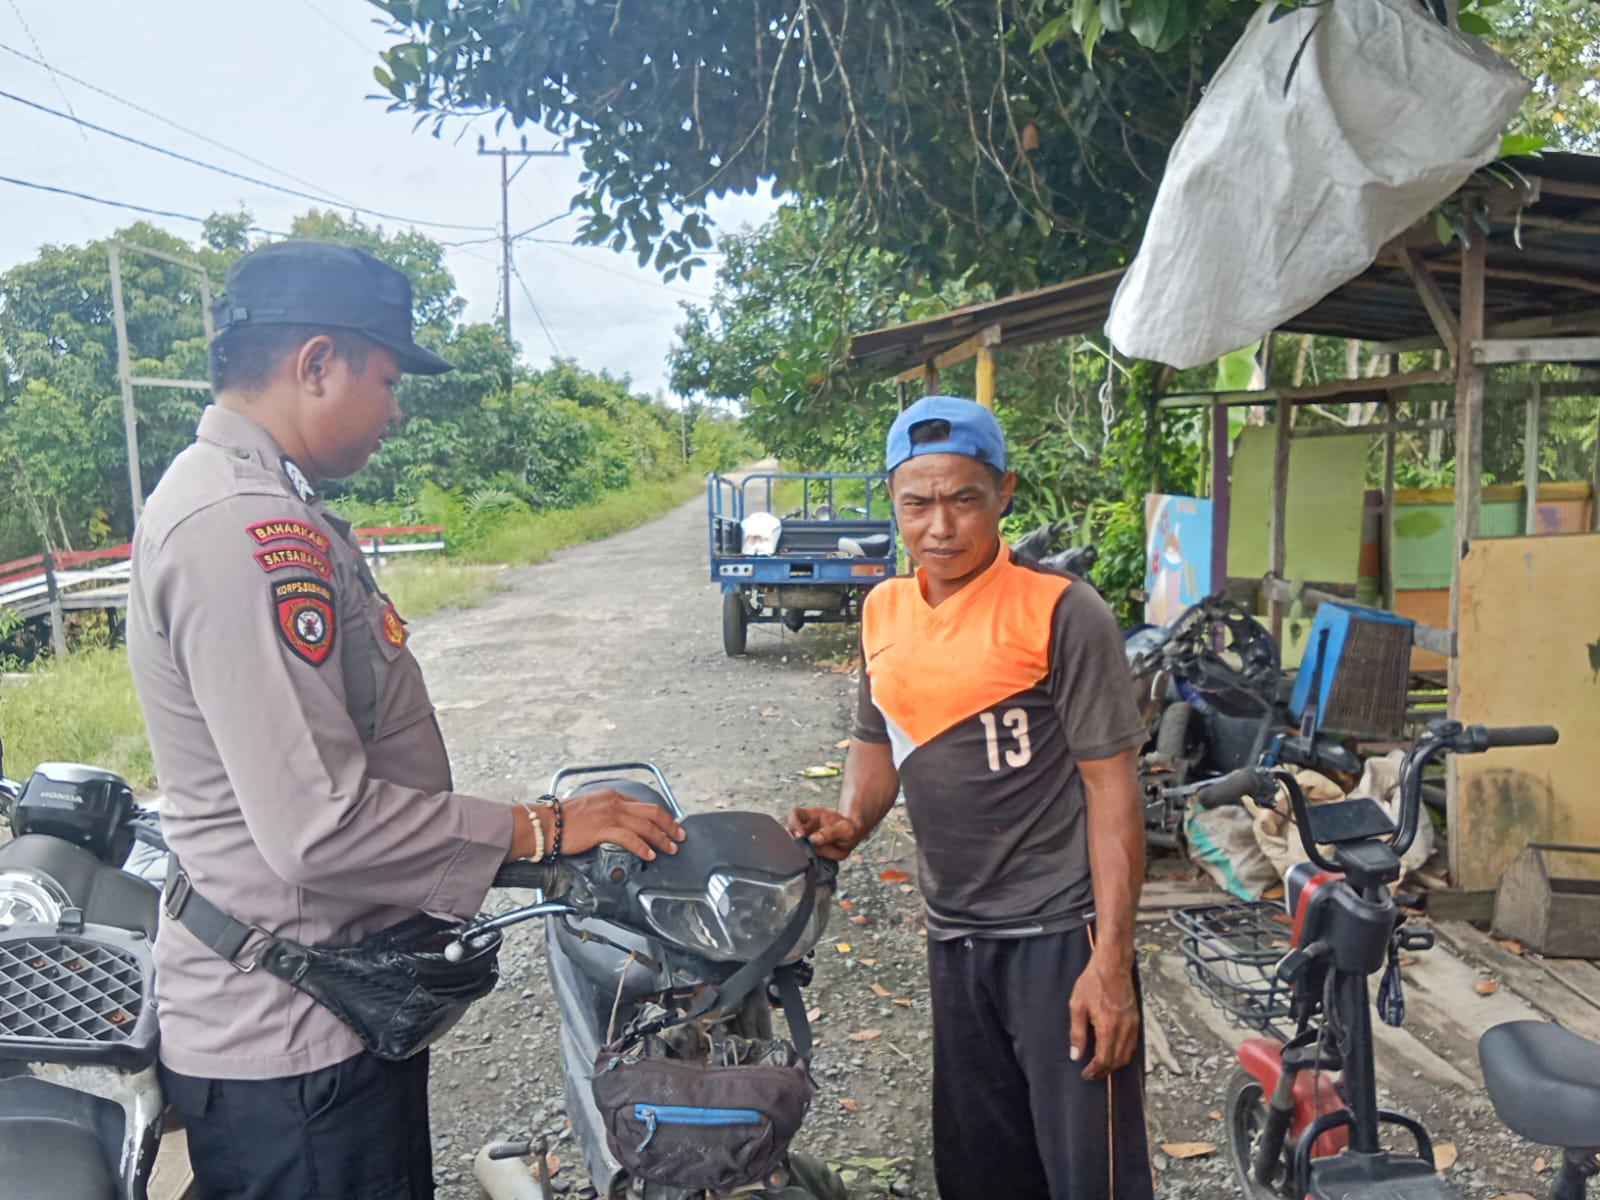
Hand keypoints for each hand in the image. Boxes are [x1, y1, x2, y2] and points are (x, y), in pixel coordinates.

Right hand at [558, 789, 684, 860]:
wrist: (546, 823)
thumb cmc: (562, 820)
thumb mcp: (589, 809)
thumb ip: (606, 814)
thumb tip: (617, 826)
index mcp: (611, 796)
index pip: (643, 805)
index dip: (660, 816)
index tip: (668, 824)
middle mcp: (614, 802)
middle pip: (651, 812)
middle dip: (669, 824)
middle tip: (680, 836)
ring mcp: (609, 814)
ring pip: (645, 825)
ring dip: (661, 838)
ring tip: (670, 848)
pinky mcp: (603, 828)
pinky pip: (630, 838)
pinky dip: (643, 847)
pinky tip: (650, 854)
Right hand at [784, 806, 863, 860]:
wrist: (850, 838)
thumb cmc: (846, 829)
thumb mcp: (844, 830)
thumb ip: (829, 833)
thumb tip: (812, 840)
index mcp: (811, 816)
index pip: (794, 814)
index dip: (793, 822)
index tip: (801, 835)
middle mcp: (804, 828)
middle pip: (788, 832)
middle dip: (793, 842)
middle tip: (804, 850)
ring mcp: (805, 841)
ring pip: (793, 846)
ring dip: (799, 853)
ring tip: (811, 857)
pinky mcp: (808, 853)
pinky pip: (801, 858)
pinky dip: (805, 862)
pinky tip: (813, 863)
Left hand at [1068, 956, 1139, 1080]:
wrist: (1113, 965)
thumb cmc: (1093, 982)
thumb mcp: (1077, 1006)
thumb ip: (1077, 1033)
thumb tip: (1076, 1055)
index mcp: (1108, 1027)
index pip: (1103, 1059)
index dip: (1094, 1070)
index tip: (1085, 1074)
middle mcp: (1124, 1029)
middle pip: (1117, 1061)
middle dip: (1104, 1071)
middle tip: (1091, 1074)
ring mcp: (1132, 1025)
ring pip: (1127, 1055)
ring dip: (1114, 1064)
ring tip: (1101, 1067)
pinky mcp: (1136, 1020)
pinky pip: (1132, 1045)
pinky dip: (1123, 1054)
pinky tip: (1114, 1053)